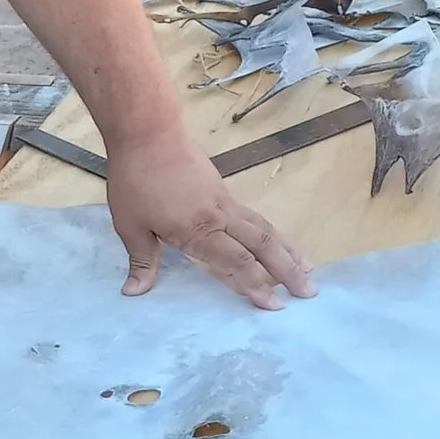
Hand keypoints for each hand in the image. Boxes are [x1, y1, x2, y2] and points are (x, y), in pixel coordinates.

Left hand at [104, 124, 314, 309]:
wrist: (148, 132)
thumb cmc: (136, 180)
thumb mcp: (129, 225)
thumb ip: (142, 260)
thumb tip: (134, 293)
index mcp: (199, 230)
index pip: (237, 263)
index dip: (257, 286)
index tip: (274, 306)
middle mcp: (220, 217)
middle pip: (262, 246)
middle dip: (288, 271)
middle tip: (309, 292)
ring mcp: (225, 201)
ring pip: (264, 229)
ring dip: (288, 250)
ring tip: (308, 269)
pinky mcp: (223, 189)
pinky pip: (254, 216)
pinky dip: (271, 233)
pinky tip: (274, 243)